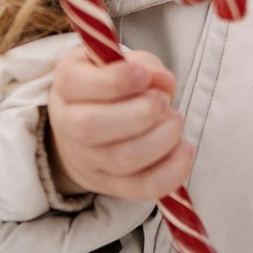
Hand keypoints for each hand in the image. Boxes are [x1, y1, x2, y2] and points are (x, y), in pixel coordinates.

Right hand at [45, 46, 192, 201]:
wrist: (87, 131)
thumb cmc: (110, 87)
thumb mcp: (121, 63)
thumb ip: (144, 65)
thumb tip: (164, 82)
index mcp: (67, 85)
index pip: (75, 84)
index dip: (115, 80)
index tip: (143, 75)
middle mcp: (69, 125)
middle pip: (92, 127)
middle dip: (140, 113)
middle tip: (163, 102)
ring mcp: (88, 160)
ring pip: (122, 160)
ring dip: (160, 140)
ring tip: (175, 122)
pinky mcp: (112, 185)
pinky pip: (142, 188)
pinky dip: (170, 172)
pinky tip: (184, 150)